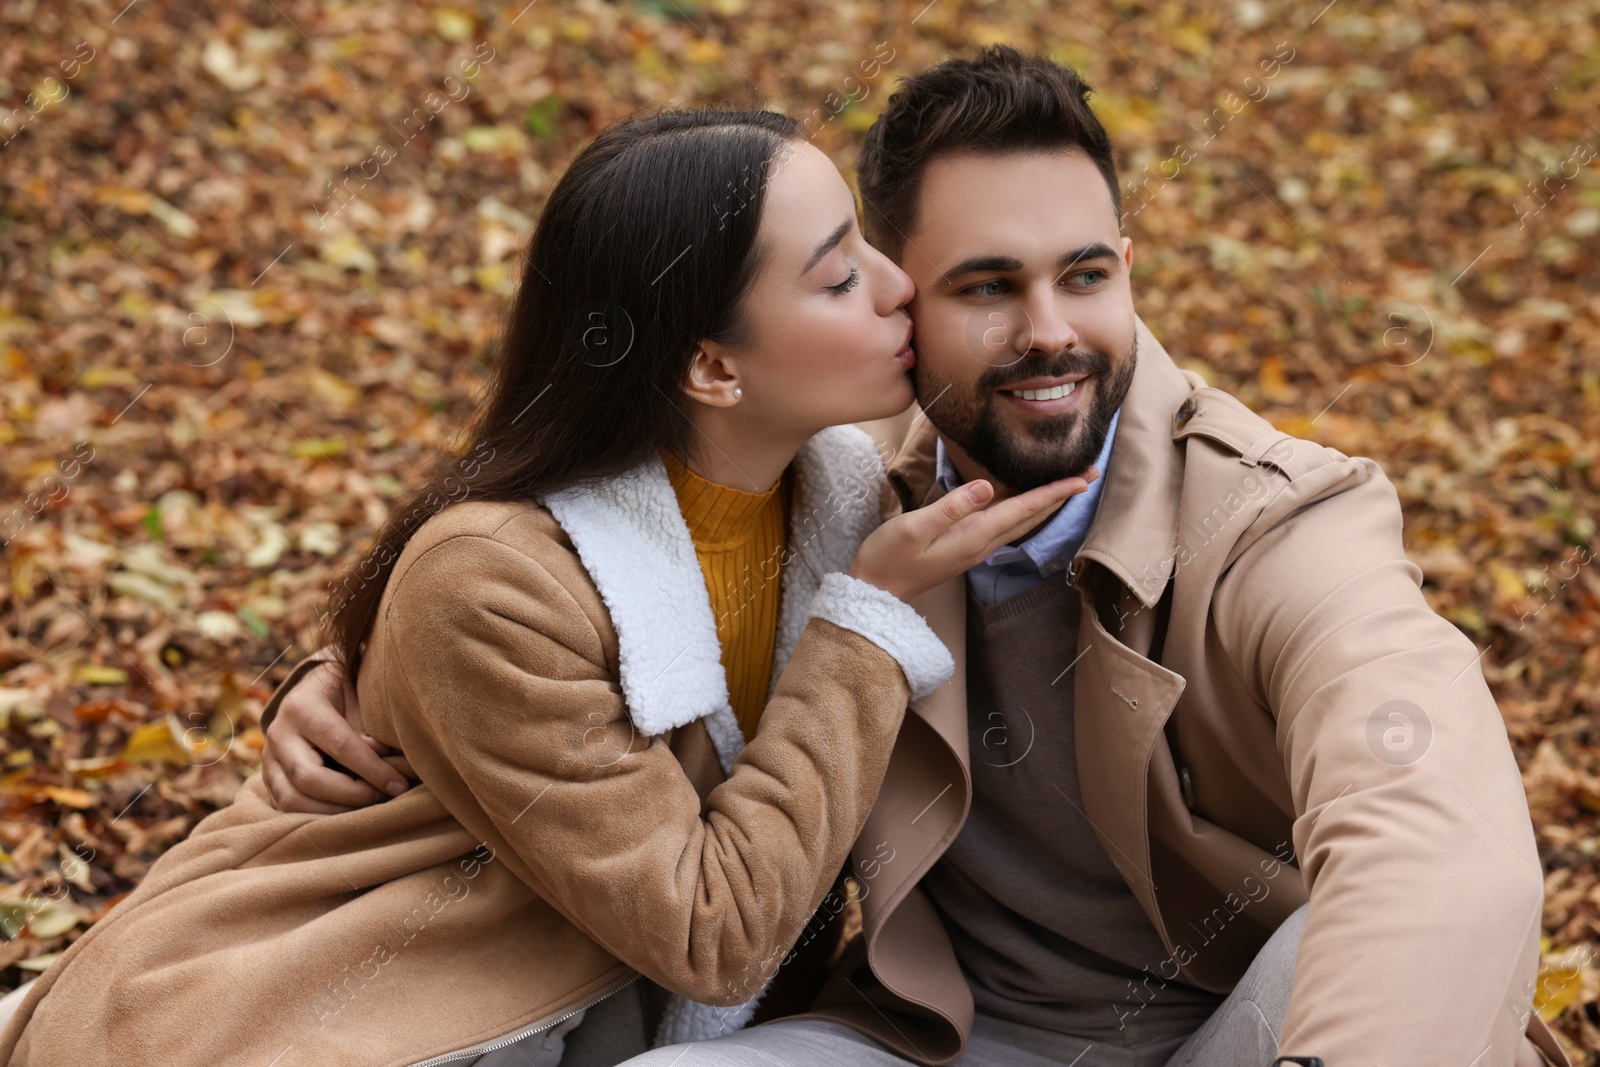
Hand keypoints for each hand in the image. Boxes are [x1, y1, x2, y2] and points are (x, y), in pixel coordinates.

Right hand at [261, 660, 407, 813]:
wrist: (315, 690)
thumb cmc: (346, 696)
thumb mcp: (359, 701)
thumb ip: (367, 731)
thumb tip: (381, 757)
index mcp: (302, 706)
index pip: (340, 746)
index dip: (372, 770)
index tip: (398, 785)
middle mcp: (278, 733)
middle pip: (308, 778)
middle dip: (350, 796)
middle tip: (381, 798)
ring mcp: (268, 758)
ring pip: (292, 800)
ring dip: (333, 812)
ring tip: (365, 809)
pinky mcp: (268, 778)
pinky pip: (286, 807)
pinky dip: (316, 816)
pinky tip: (344, 812)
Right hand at [848, 470, 1096, 602]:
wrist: (874, 593)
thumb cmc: (888, 558)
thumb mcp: (915, 528)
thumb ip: (951, 507)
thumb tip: (987, 486)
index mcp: (974, 537)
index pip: (1024, 510)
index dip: (1054, 492)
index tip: (1084, 477)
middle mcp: (982, 545)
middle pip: (1031, 517)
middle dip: (1061, 496)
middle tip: (1090, 475)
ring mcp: (974, 549)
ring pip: (1021, 523)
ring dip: (1046, 504)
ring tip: (1067, 487)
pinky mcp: (964, 549)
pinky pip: (1005, 527)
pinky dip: (1024, 512)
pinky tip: (1026, 506)